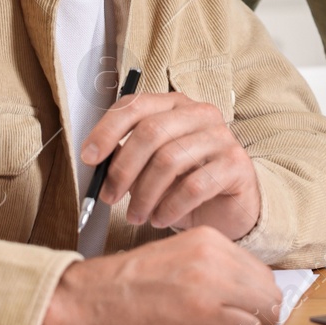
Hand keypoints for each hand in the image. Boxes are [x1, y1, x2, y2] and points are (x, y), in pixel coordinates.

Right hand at [35, 227, 280, 324]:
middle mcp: (214, 254)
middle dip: (262, 316)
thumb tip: (240, 302)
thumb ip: (208, 273)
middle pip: (269, 290)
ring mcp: (210, 282)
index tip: (243, 313)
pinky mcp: (202, 313)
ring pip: (266, 311)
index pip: (259, 270)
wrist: (81, 300)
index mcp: (206, 239)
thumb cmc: (118, 288)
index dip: (255, 298)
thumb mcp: (172, 262)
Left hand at [81, 91, 260, 239]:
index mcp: (175, 105)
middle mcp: (200, 113)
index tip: (89, 158)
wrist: (230, 207)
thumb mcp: (152, 166)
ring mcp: (222, 137)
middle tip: (109, 197)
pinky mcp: (236, 164)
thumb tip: (96, 162)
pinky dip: (169, 208)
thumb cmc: (186, 183)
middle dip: (122, 169)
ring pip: (169, 160)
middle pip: (150, 132)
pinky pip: (194, 186)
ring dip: (144, 194)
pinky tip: (160, 219)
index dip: (107, 130)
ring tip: (136, 215)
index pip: (135, 105)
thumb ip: (128, 156)